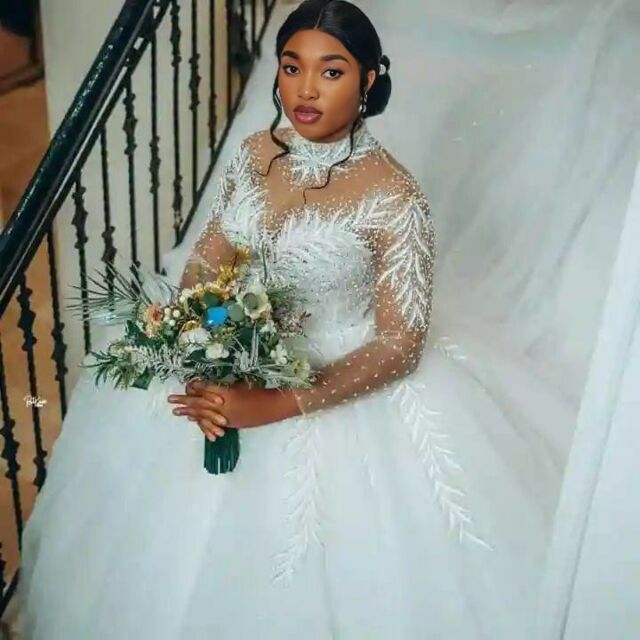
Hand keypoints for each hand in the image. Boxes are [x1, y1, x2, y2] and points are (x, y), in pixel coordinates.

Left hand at [167, 379, 300, 439]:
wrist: (276, 407)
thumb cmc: (263, 391)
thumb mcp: (244, 384)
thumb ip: (228, 386)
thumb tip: (215, 386)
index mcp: (227, 393)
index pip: (205, 390)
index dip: (195, 387)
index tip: (186, 383)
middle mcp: (224, 406)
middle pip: (200, 403)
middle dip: (185, 401)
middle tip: (170, 400)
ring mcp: (227, 417)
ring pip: (204, 415)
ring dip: (189, 412)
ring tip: (177, 412)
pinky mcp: (233, 423)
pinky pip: (213, 423)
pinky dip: (202, 421)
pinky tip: (193, 420)